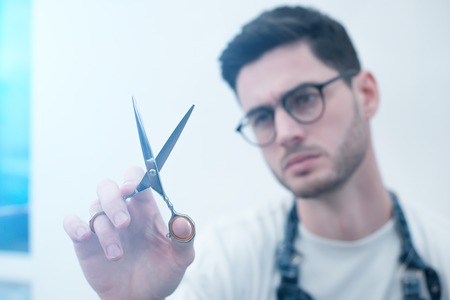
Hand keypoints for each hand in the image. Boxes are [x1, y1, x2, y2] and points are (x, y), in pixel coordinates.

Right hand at [63, 166, 194, 299]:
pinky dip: (74, 225)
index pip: (136, 180)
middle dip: (113, 201)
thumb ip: (185, 238)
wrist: (142, 299)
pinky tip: (84, 235)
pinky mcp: (86, 243)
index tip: (131, 188)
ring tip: (118, 256)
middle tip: (124, 224)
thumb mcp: (180, 258)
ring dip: (105, 231)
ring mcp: (103, 227)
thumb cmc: (162, 273)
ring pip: (94, 209)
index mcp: (145, 209)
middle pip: (108, 188)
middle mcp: (123, 213)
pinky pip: (72, 223)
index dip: (132, 178)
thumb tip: (182, 221)